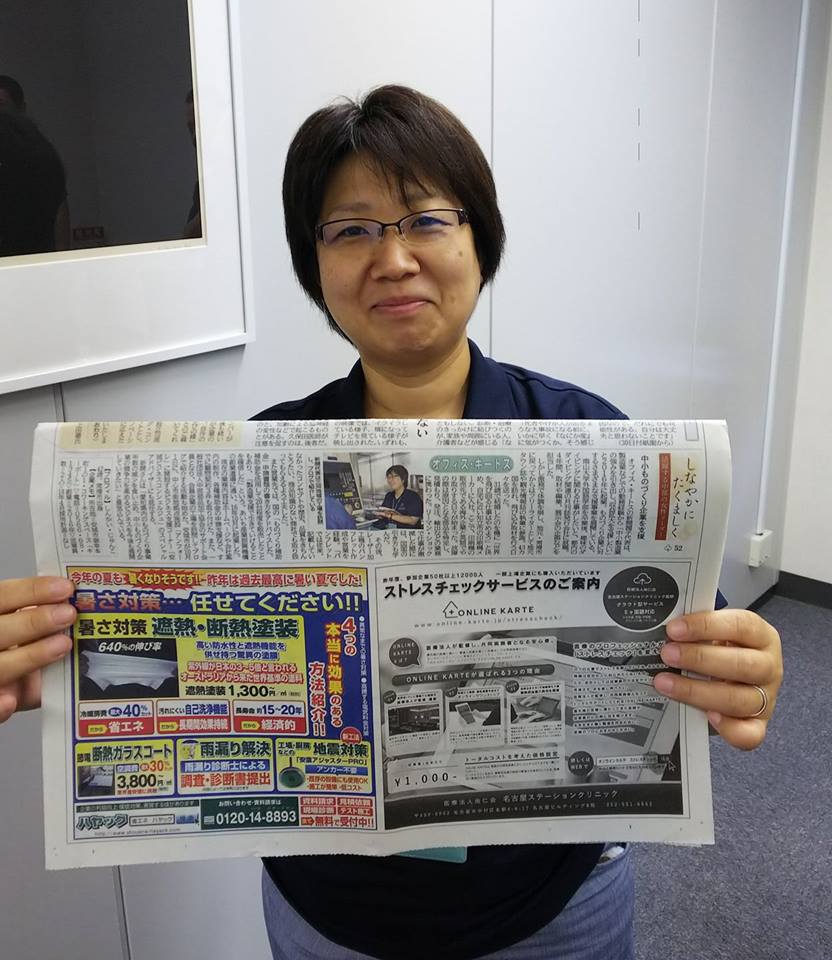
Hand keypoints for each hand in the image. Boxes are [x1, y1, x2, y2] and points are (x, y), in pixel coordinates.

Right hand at [0, 577, 76, 723]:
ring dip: (30, 656)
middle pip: (0, 630)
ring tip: (63, 645)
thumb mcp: (26, 625)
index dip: (32, 590)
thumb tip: (78, 601)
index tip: (66, 588)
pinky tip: (10, 701)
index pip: (4, 596)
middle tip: (69, 614)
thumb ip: (42, 614)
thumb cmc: (21, 648)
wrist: (7, 686)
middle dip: (35, 621)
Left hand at [653, 609, 782, 749]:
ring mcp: (766, 698)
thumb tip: (664, 628)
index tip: (674, 629)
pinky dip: (728, 728)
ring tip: (665, 683)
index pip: (740, 626)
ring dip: (698, 692)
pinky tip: (706, 716)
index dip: (706, 626)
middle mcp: (768, 666)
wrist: (735, 675)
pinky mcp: (758, 724)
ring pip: (739, 699)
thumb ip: (696, 630)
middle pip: (742, 664)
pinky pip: (750, 734)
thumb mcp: (713, 633)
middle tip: (667, 655)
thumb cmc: (722, 649)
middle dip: (699, 659)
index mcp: (760, 636)